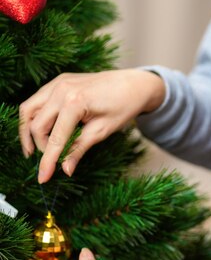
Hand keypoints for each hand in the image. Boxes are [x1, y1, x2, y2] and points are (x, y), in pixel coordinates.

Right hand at [19, 69, 165, 182]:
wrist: (134, 84)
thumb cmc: (123, 106)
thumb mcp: (102, 130)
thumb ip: (79, 148)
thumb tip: (65, 169)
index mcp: (75, 102)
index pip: (55, 138)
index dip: (47, 161)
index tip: (42, 179)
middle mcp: (61, 89)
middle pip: (35, 124)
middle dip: (39, 146)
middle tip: (51, 161)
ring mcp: (58, 83)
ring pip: (28, 110)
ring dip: (29, 131)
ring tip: (37, 149)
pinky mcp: (58, 81)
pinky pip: (36, 100)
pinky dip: (35, 117)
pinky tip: (45, 130)